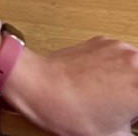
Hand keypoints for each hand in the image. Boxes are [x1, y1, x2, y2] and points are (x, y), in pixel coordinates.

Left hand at [0, 38, 137, 135]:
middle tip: (130, 110)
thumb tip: (133, 127)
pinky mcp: (104, 41)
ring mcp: (119, 48)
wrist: (40, 85)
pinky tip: (111, 85)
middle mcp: (135, 62)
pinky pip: (126, 55)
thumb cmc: (72, 112)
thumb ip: (134, 132)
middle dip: (137, 97)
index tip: (135, 117)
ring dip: (136, 80)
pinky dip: (126, 69)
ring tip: (123, 99)